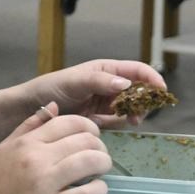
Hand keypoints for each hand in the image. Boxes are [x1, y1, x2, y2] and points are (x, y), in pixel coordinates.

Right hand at [0, 103, 109, 193]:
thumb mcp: (3, 149)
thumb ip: (28, 127)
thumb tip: (54, 106)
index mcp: (26, 143)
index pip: (68, 122)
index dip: (88, 127)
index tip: (91, 138)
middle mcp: (37, 159)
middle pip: (85, 140)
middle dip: (99, 146)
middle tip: (98, 156)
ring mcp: (46, 184)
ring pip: (91, 162)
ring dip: (103, 164)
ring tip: (100, 171)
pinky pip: (89, 193)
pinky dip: (100, 189)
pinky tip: (96, 190)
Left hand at [27, 58, 169, 128]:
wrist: (32, 109)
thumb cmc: (51, 88)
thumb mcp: (74, 81)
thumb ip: (99, 81)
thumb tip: (126, 84)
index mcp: (106, 69)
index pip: (137, 70)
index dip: (152, 78)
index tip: (161, 90)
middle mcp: (109, 84)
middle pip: (139, 91)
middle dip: (144, 101)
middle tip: (140, 113)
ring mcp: (106, 101)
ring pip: (132, 107)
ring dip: (133, 113)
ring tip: (129, 120)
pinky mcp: (101, 118)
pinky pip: (119, 120)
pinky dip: (120, 123)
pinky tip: (109, 124)